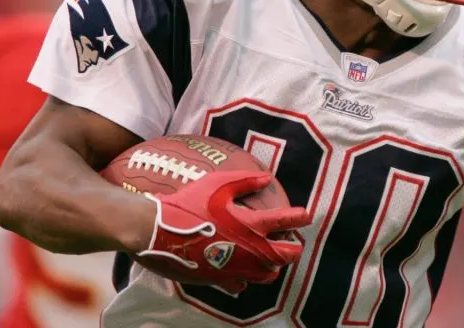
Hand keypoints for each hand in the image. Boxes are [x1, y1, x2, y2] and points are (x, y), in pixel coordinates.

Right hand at [133, 170, 309, 287]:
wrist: (156, 231)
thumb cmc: (186, 203)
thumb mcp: (217, 184)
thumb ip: (246, 181)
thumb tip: (267, 178)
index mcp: (251, 225)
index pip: (285, 222)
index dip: (299, 218)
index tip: (307, 215)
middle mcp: (249, 250)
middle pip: (284, 256)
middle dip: (294, 250)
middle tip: (295, 244)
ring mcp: (234, 268)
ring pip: (266, 275)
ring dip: (273, 267)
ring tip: (271, 260)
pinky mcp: (218, 280)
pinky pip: (239, 286)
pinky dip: (245, 280)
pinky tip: (242, 273)